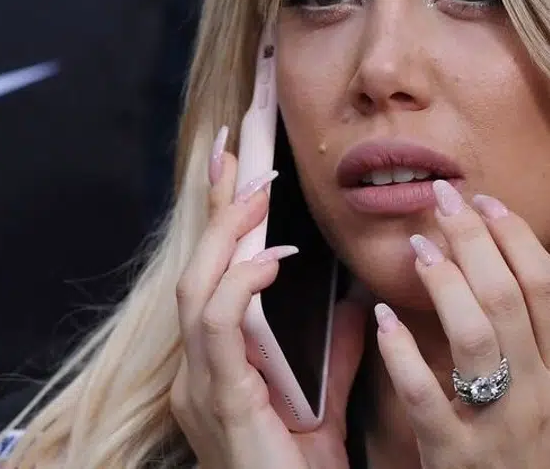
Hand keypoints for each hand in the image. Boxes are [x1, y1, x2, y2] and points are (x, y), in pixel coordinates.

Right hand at [168, 41, 366, 468]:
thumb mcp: (325, 402)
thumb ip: (335, 350)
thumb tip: (353, 298)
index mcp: (219, 369)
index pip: (213, 276)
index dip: (224, 218)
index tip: (237, 161)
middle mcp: (197, 373)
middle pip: (196, 269)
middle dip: (216, 207)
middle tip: (236, 148)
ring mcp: (201, 388)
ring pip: (196, 288)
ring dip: (229, 234)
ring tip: (260, 191)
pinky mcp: (219, 402)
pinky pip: (217, 328)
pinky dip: (240, 285)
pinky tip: (270, 259)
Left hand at [373, 180, 549, 468]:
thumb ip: (546, 355)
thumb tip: (512, 280)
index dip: (517, 236)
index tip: (487, 200)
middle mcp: (544, 397)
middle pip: (509, 296)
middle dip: (474, 237)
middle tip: (442, 199)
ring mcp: (502, 428)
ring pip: (475, 334)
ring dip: (444, 281)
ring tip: (419, 248)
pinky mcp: (457, 459)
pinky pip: (427, 395)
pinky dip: (402, 352)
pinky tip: (382, 320)